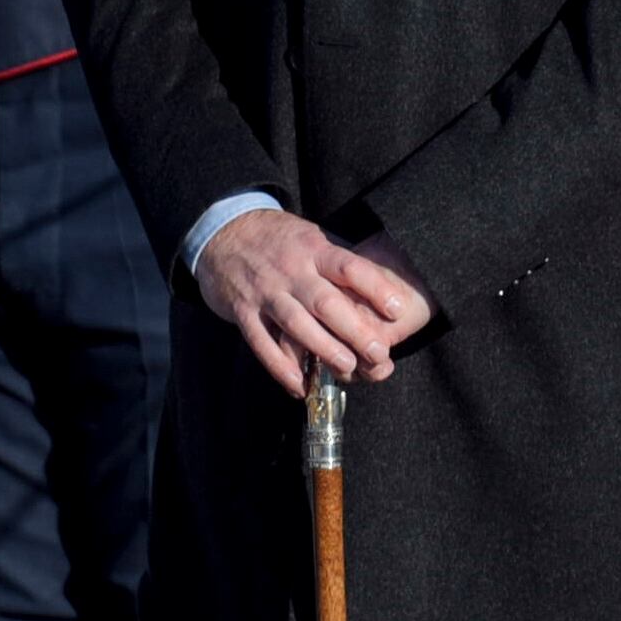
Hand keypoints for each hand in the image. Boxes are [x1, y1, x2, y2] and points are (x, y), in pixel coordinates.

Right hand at [194, 208, 427, 397]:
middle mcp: (290, 271)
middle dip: (354, 328)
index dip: (374, 287)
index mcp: (312, 249)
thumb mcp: (309, 235)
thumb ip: (337, 258)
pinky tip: (299, 386)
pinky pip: (262, 344)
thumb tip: (382, 278)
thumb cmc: (277, 239)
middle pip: (325, 301)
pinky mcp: (243, 312)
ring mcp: (265, 293)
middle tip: (379, 352)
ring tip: (347, 367)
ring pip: (296, 324)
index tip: (398, 309)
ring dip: (322, 348)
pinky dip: (280, 367)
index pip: (348, 266)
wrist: (222, 234)